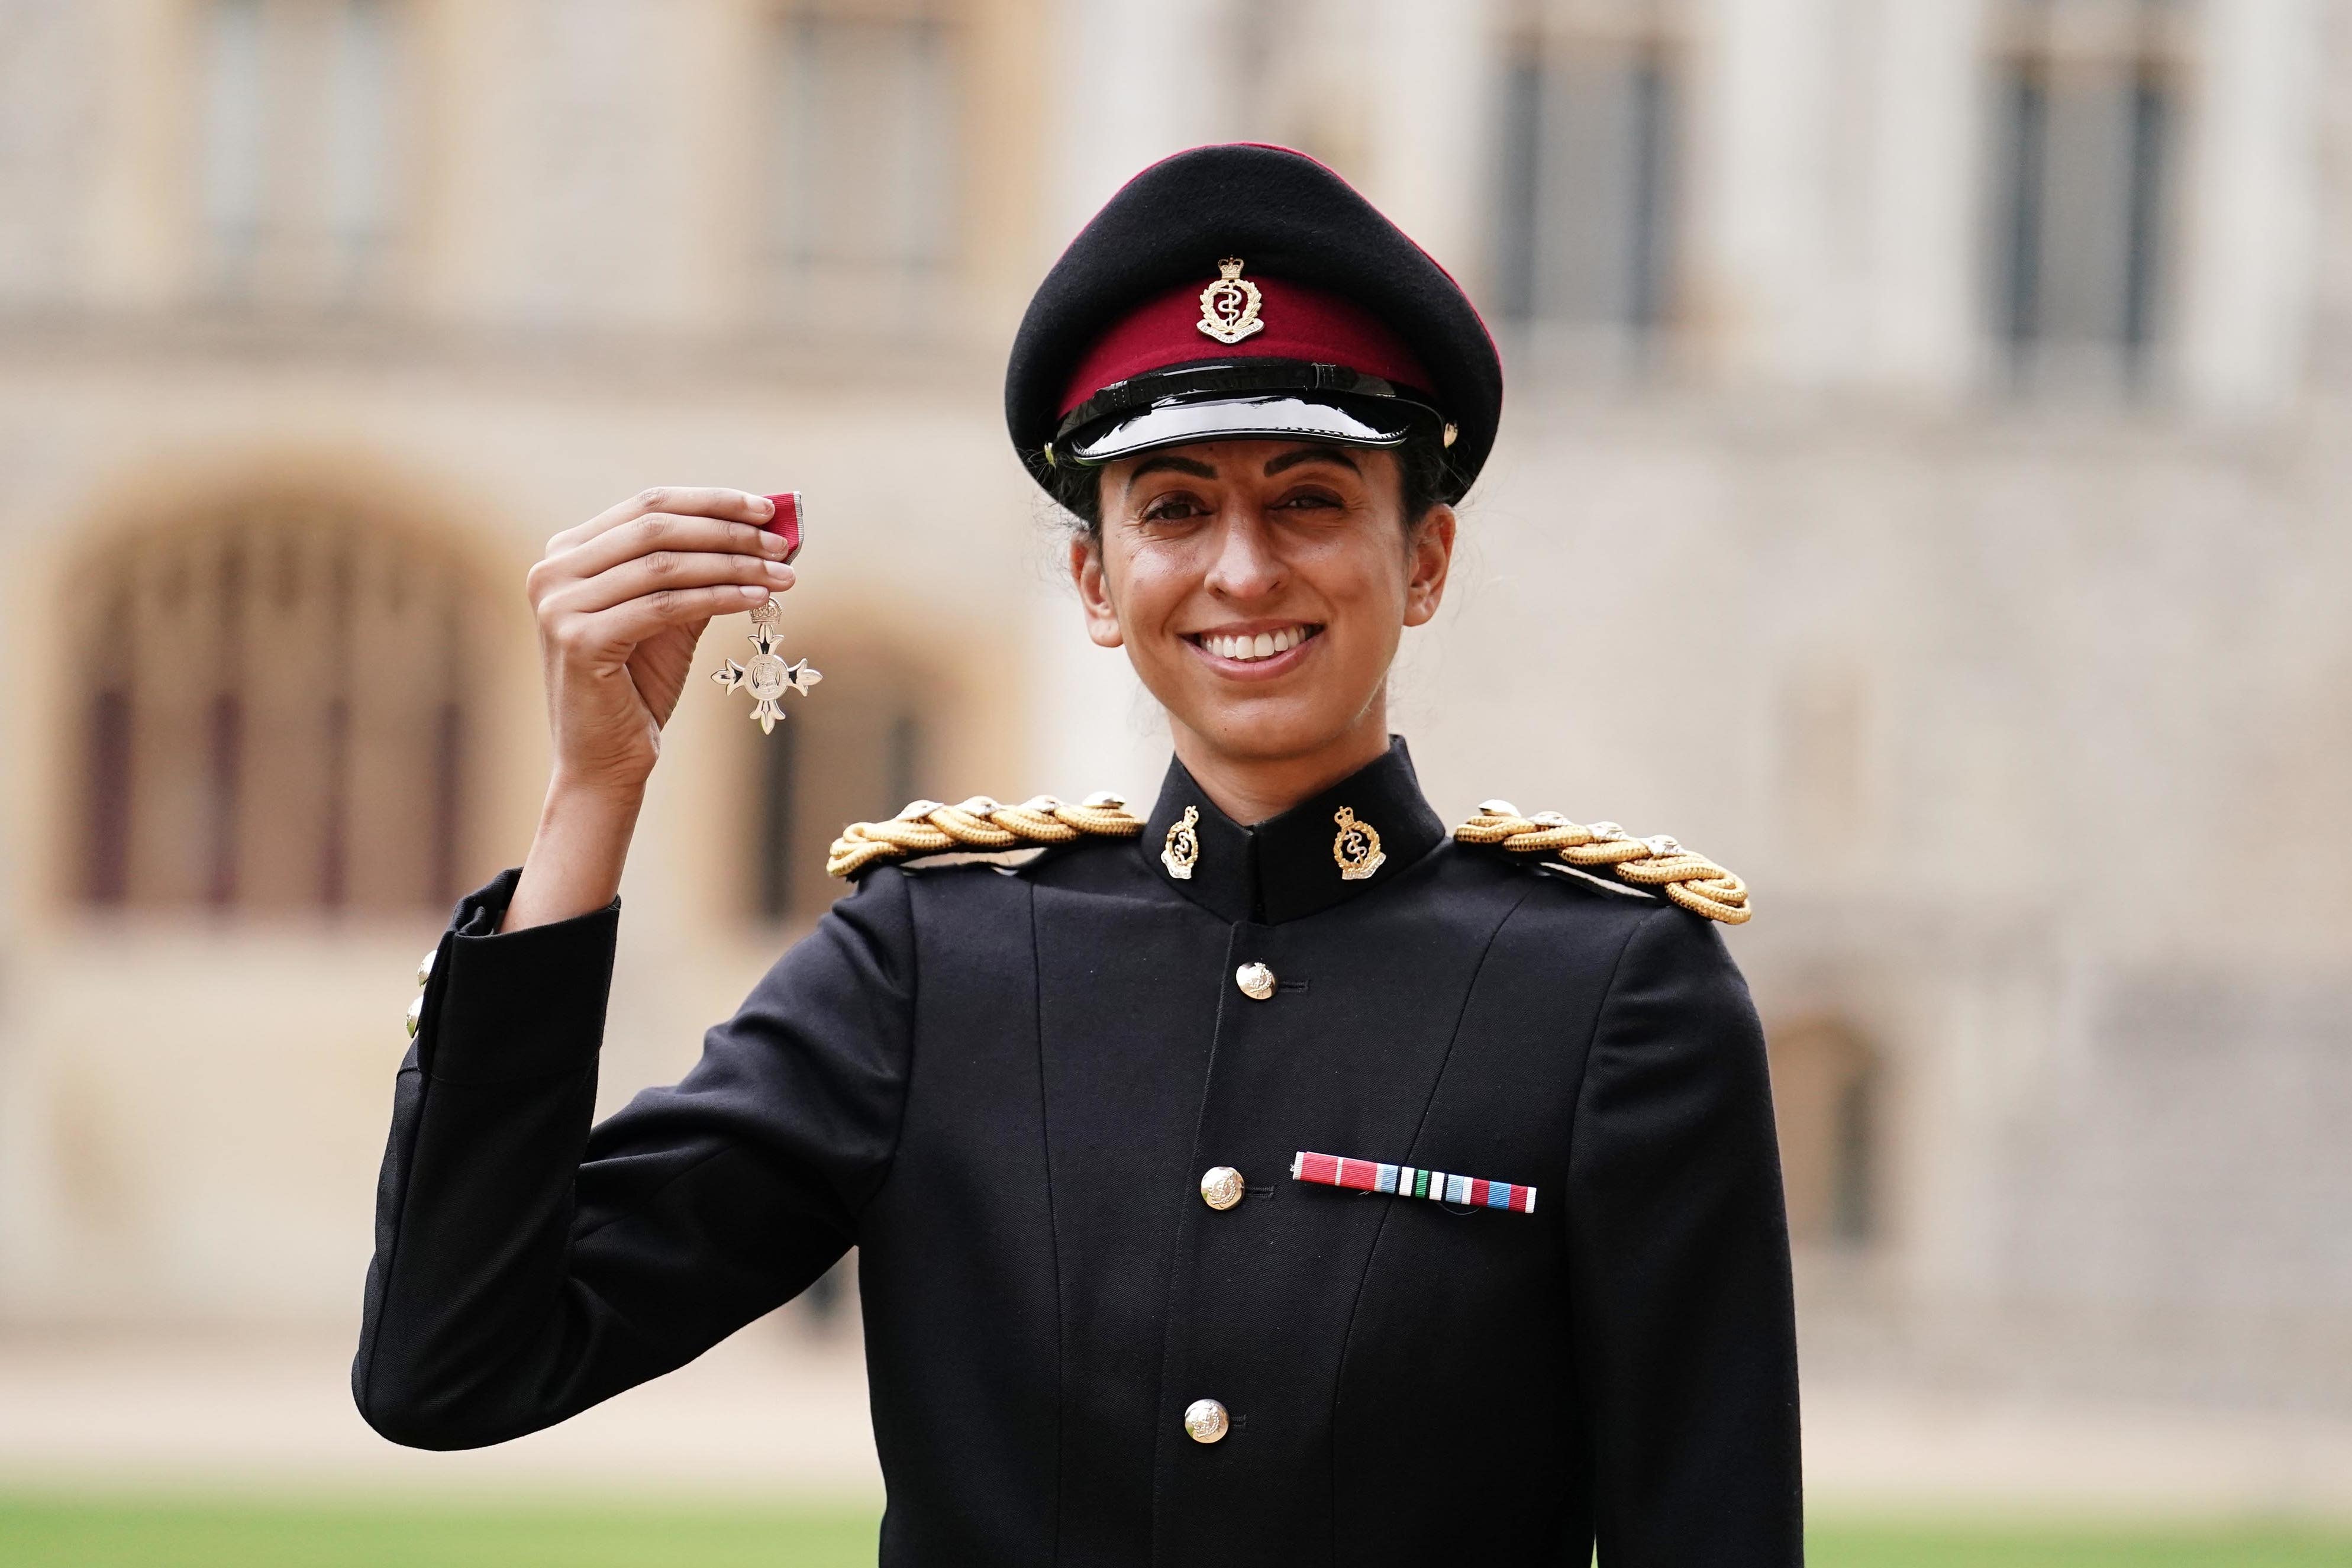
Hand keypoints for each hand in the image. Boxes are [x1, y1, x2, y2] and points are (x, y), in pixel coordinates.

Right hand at [528, 487, 794, 799]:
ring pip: (665, 566)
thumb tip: (763, 529)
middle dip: (728, 531)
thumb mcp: (671, 616)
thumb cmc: (639, 686)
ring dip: (734, 565)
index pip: (648, 506)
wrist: (605, 759)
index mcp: (567, 553)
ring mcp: (559, 605)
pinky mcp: (578, 640)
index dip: (711, 501)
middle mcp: (553, 571)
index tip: (766, 509)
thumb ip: (702, 569)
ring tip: (783, 574)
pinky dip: (718, 598)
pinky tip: (757, 599)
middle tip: (782, 544)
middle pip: (657, 528)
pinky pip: (665, 606)